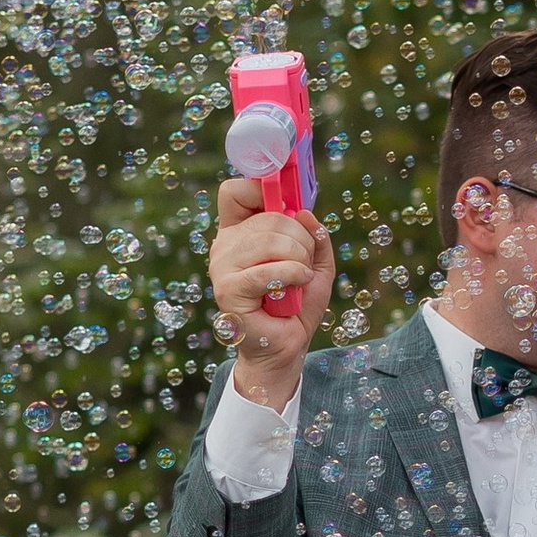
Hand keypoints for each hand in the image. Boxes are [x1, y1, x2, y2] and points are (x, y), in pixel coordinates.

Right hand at [209, 176, 335, 408]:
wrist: (285, 347)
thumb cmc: (296, 304)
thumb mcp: (314, 264)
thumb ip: (314, 236)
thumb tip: (306, 213)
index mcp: (239, 232)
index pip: (235, 192)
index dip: (260, 190)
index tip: (286, 206)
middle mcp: (225, 245)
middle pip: (270, 217)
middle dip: (302, 238)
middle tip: (306, 264)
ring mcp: (222, 266)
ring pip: (271, 240)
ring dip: (300, 259)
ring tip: (302, 278)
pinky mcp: (228, 289)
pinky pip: (268, 270)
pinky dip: (293, 275)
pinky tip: (299, 285)